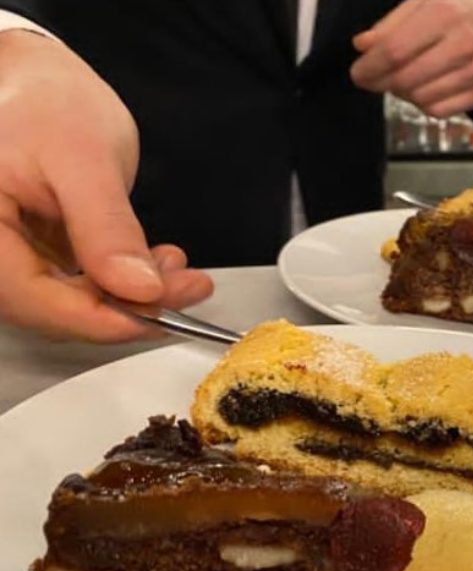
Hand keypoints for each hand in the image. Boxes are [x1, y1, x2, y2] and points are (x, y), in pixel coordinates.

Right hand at [0, 31, 211, 342]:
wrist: (44, 82)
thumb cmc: (49, 103)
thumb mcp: (83, 159)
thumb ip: (106, 228)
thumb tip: (139, 290)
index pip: (31, 298)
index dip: (99, 318)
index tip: (159, 314)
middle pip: (53, 310)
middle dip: (126, 308)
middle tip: (187, 287)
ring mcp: (10, 256)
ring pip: (71, 305)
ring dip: (131, 298)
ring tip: (178, 270)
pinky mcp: (36, 257)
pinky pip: (79, 287)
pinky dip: (122, 284)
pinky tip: (157, 265)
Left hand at [350, 0, 472, 117]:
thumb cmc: (452, 4)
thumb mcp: (419, 0)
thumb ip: (390, 25)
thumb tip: (363, 47)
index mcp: (444, 13)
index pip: (395, 51)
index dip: (370, 67)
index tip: (357, 73)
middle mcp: (464, 44)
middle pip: (407, 79)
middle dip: (381, 83)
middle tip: (373, 79)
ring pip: (421, 99)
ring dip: (402, 93)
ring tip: (402, 78)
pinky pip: (440, 112)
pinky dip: (423, 104)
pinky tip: (422, 88)